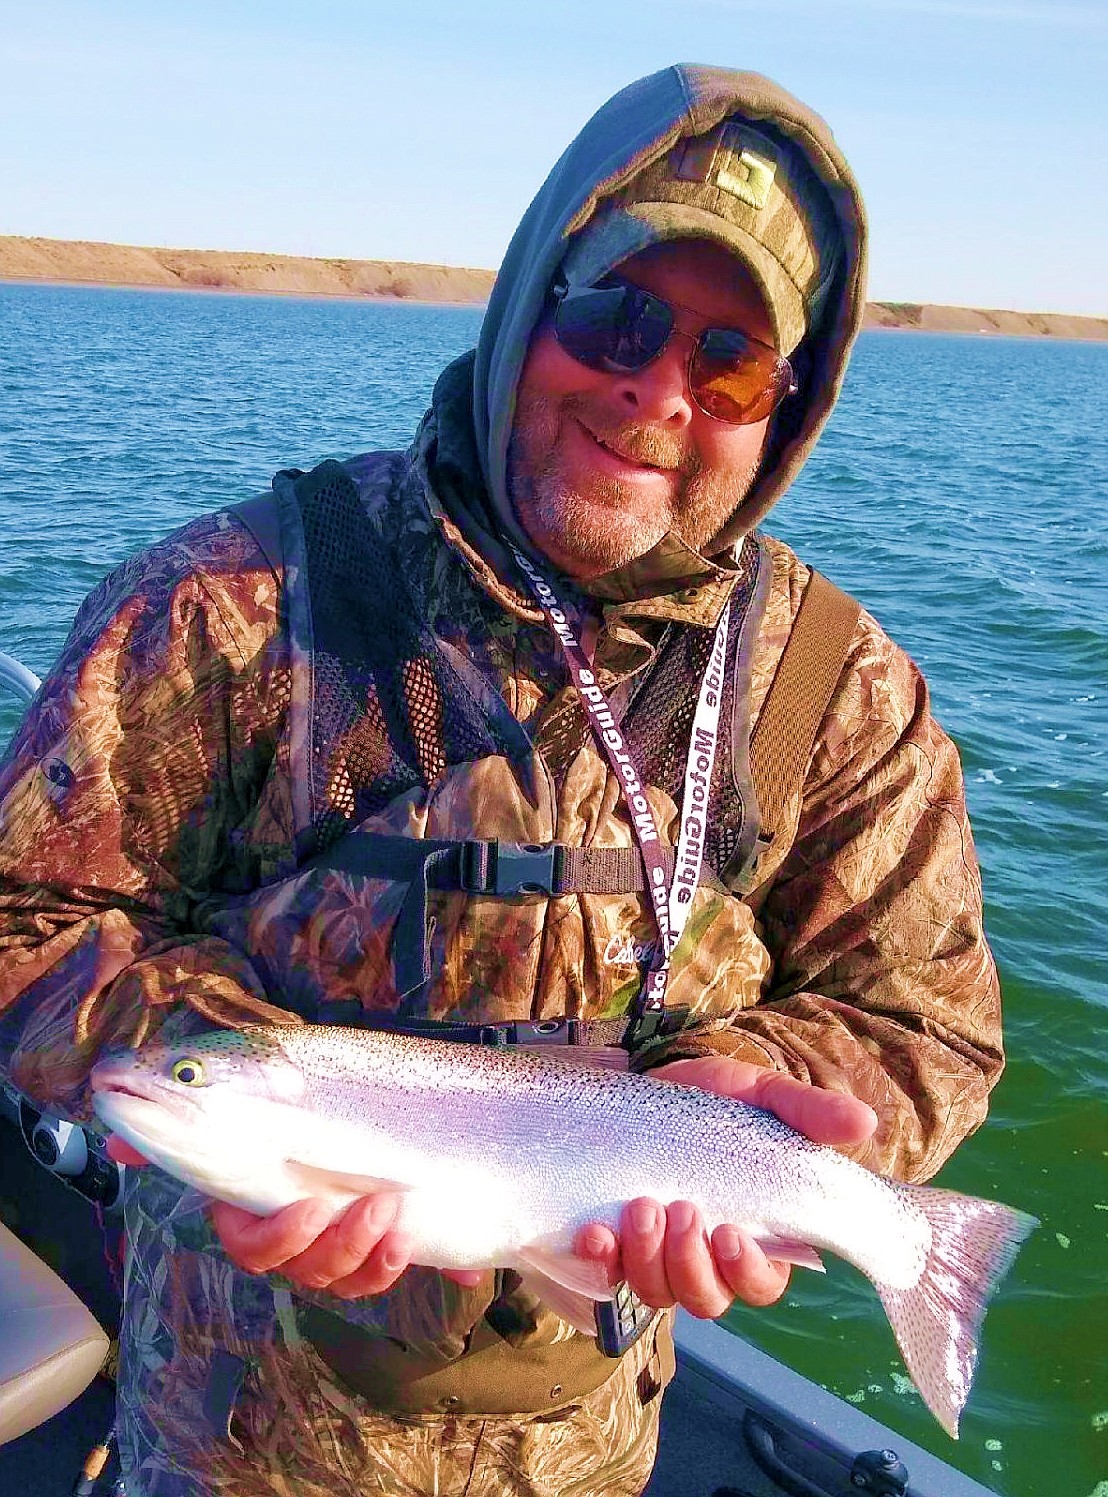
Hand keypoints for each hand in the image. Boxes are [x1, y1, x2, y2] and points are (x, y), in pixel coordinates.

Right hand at [105, 1136, 482, 1299]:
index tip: (309, 1207)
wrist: (355, 1101)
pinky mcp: (377, 1248)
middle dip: (336, 1245)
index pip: (252, 1246)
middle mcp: (295, 1238)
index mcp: (257, 1209)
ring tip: (395, 1205)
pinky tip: (418, 1234)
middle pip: (305, 1270)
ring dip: (370, 1249)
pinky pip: (384, 1272)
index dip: (278, 1237)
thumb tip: (112, 1138)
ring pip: (343, 1277)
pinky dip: (401, 1258)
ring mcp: (336, 1247)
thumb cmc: (293, 1099)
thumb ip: (179, 1118)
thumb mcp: (245, 1094)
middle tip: (370, 1204)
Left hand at [573, 1056, 877, 1318]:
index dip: (746, 1271)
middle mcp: (707, 1259)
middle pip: (707, 1299)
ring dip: (647, 1259)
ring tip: (642, 1206)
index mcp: (755, 1236)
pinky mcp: (613, 1246)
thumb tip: (865, 1121)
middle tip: (681, 1211)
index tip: (729, 1234)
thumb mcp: (764, 1097)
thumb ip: (809, 1112)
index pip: (760, 1284)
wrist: (650, 1082)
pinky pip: (603, 1274)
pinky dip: (598, 1259)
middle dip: (691, 1265)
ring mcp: (656, 1257)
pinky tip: (595, 1233)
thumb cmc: (718, 1101)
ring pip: (657, 1293)